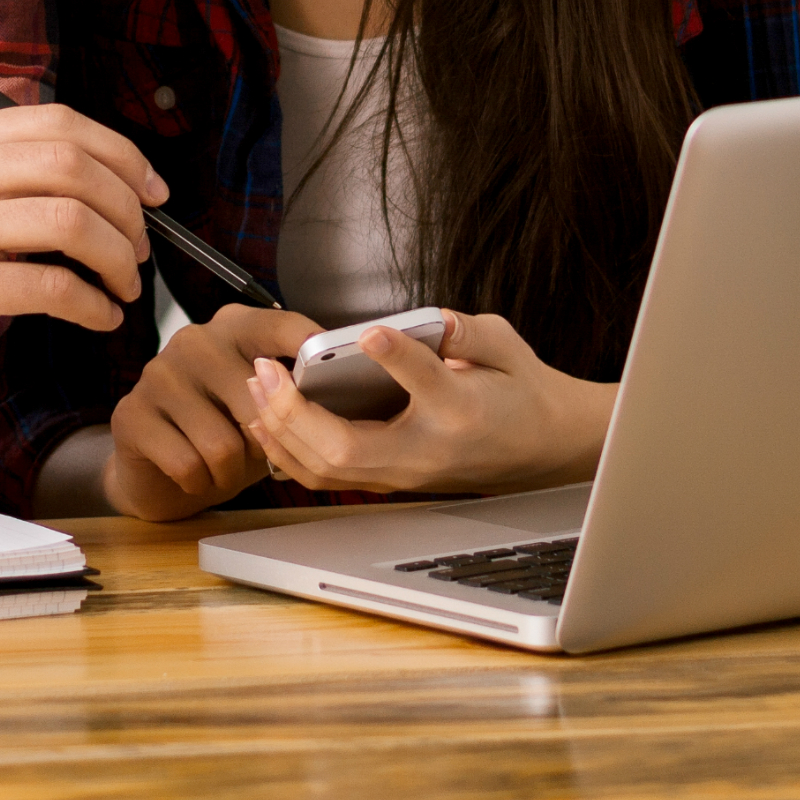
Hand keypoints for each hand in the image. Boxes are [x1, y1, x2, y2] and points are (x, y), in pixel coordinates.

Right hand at [0, 102, 165, 428]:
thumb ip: (5, 180)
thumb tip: (112, 187)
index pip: (56, 122)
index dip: (120, 154)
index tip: (152, 191)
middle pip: (71, 164)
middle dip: (126, 208)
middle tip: (141, 248)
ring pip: (69, 220)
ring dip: (116, 258)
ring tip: (124, 285)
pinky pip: (52, 285)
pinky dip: (93, 304)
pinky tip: (100, 316)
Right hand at [102, 305, 324, 520]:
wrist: (159, 472)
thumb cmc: (224, 433)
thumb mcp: (266, 410)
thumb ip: (291, 395)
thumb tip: (330, 398)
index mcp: (234, 328)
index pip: (280, 325)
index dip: (310, 345)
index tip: (334, 368)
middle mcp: (194, 341)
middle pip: (256, 396)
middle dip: (265, 441)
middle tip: (256, 455)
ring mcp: (158, 374)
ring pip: (222, 442)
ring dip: (231, 472)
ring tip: (223, 469)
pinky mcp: (131, 414)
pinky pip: (188, 464)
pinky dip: (201, 483)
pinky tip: (195, 475)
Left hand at [247, 312, 616, 496]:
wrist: (543, 449)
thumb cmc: (521, 393)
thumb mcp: (506, 347)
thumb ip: (468, 331)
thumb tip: (429, 319)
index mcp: (462, 410)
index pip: (426, 384)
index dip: (398, 358)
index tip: (372, 333)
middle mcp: (426, 451)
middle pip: (347, 448)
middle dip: (294, 410)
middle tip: (265, 368)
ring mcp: (405, 474)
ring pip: (327, 470)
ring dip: (281, 431)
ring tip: (256, 387)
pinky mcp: (392, 481)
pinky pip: (328, 477)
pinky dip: (290, 452)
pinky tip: (268, 421)